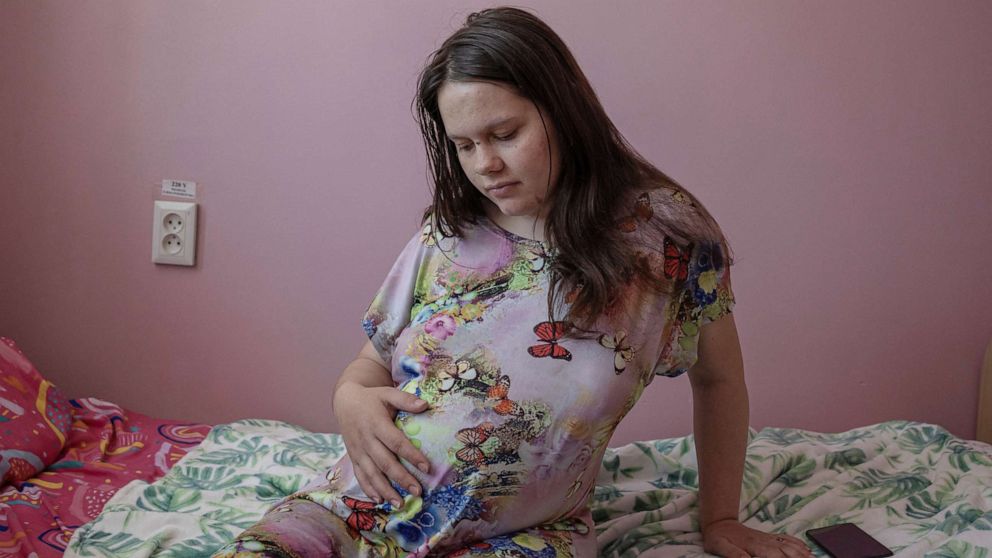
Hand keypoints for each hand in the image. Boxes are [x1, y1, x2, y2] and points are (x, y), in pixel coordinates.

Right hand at [333, 382, 429, 506]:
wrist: (345, 402)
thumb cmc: (371, 399)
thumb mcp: (387, 394)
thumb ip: (405, 400)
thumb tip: (425, 405)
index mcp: (376, 423)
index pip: (395, 442)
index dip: (411, 455)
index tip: (426, 467)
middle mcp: (366, 439)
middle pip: (385, 462)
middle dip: (401, 478)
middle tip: (418, 491)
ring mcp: (358, 450)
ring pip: (372, 473)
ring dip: (385, 489)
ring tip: (400, 503)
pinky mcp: (353, 457)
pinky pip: (360, 475)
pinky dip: (368, 489)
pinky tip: (379, 500)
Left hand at [702, 519, 812, 557]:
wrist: (718, 522)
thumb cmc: (717, 537)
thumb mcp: (720, 546)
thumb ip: (734, 554)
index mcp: (753, 545)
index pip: (774, 556)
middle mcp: (763, 541)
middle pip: (785, 551)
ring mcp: (767, 538)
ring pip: (788, 545)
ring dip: (801, 552)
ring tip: (813, 557)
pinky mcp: (767, 537)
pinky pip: (785, 539)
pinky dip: (797, 544)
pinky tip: (805, 549)